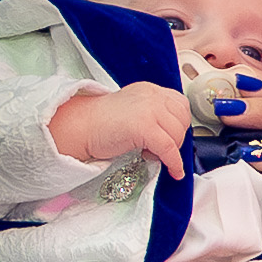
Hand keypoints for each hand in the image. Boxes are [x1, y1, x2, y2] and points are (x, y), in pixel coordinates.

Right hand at [50, 81, 195, 173]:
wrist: (80, 127)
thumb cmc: (100, 124)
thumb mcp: (132, 110)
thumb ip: (151, 114)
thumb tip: (171, 134)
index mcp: (149, 90)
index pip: (180, 104)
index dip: (179, 124)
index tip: (172, 136)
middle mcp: (152, 96)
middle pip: (182, 120)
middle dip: (176, 138)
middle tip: (159, 148)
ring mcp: (149, 110)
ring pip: (177, 135)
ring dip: (171, 151)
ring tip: (151, 154)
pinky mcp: (144, 127)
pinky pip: (169, 149)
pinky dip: (174, 163)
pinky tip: (173, 171)